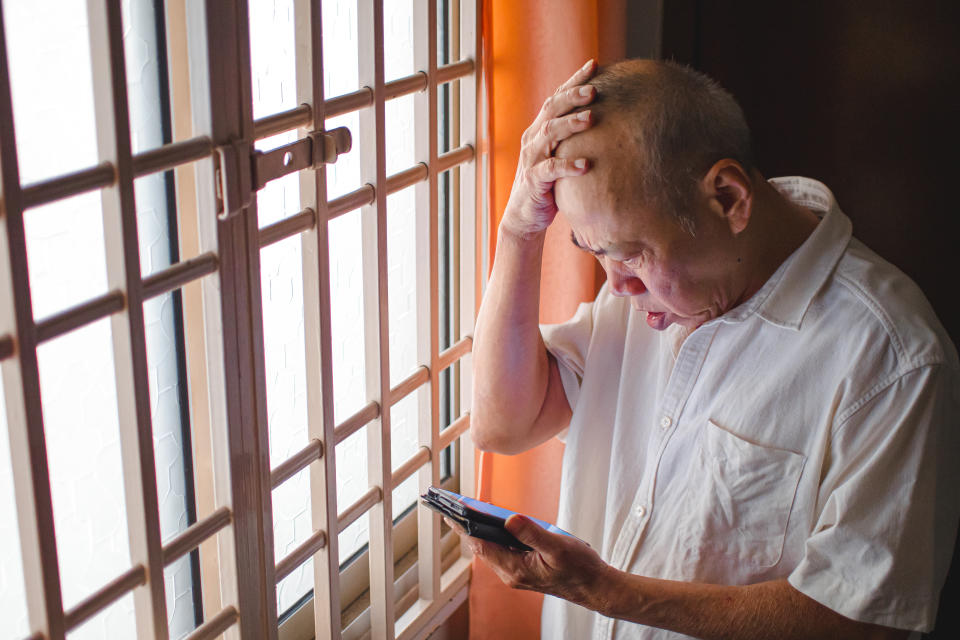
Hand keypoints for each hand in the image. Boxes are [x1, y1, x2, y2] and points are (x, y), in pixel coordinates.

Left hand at [451, 513, 613, 611]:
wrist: (595, 587)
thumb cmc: (579, 569)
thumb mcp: (557, 546)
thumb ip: (532, 533)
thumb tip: (509, 519)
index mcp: (516, 569)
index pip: (482, 546)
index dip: (465, 528)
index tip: (451, 514)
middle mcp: (512, 573)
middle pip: (482, 548)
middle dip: (467, 528)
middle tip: (453, 508)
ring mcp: (517, 572)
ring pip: (491, 550)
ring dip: (480, 532)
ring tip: (467, 512)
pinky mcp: (524, 569)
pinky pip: (502, 551)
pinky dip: (494, 536)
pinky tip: (493, 523)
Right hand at [500, 59, 596, 238]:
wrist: (525, 216)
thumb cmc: (549, 184)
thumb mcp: (560, 155)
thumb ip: (573, 138)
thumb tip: (607, 117)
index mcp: (539, 130)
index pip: (556, 98)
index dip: (574, 80)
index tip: (595, 64)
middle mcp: (532, 140)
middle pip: (551, 110)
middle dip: (573, 97)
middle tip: (594, 89)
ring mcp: (531, 159)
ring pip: (549, 135)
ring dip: (570, 124)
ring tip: (590, 118)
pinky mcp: (533, 181)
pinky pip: (550, 170)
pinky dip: (567, 165)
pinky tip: (585, 164)